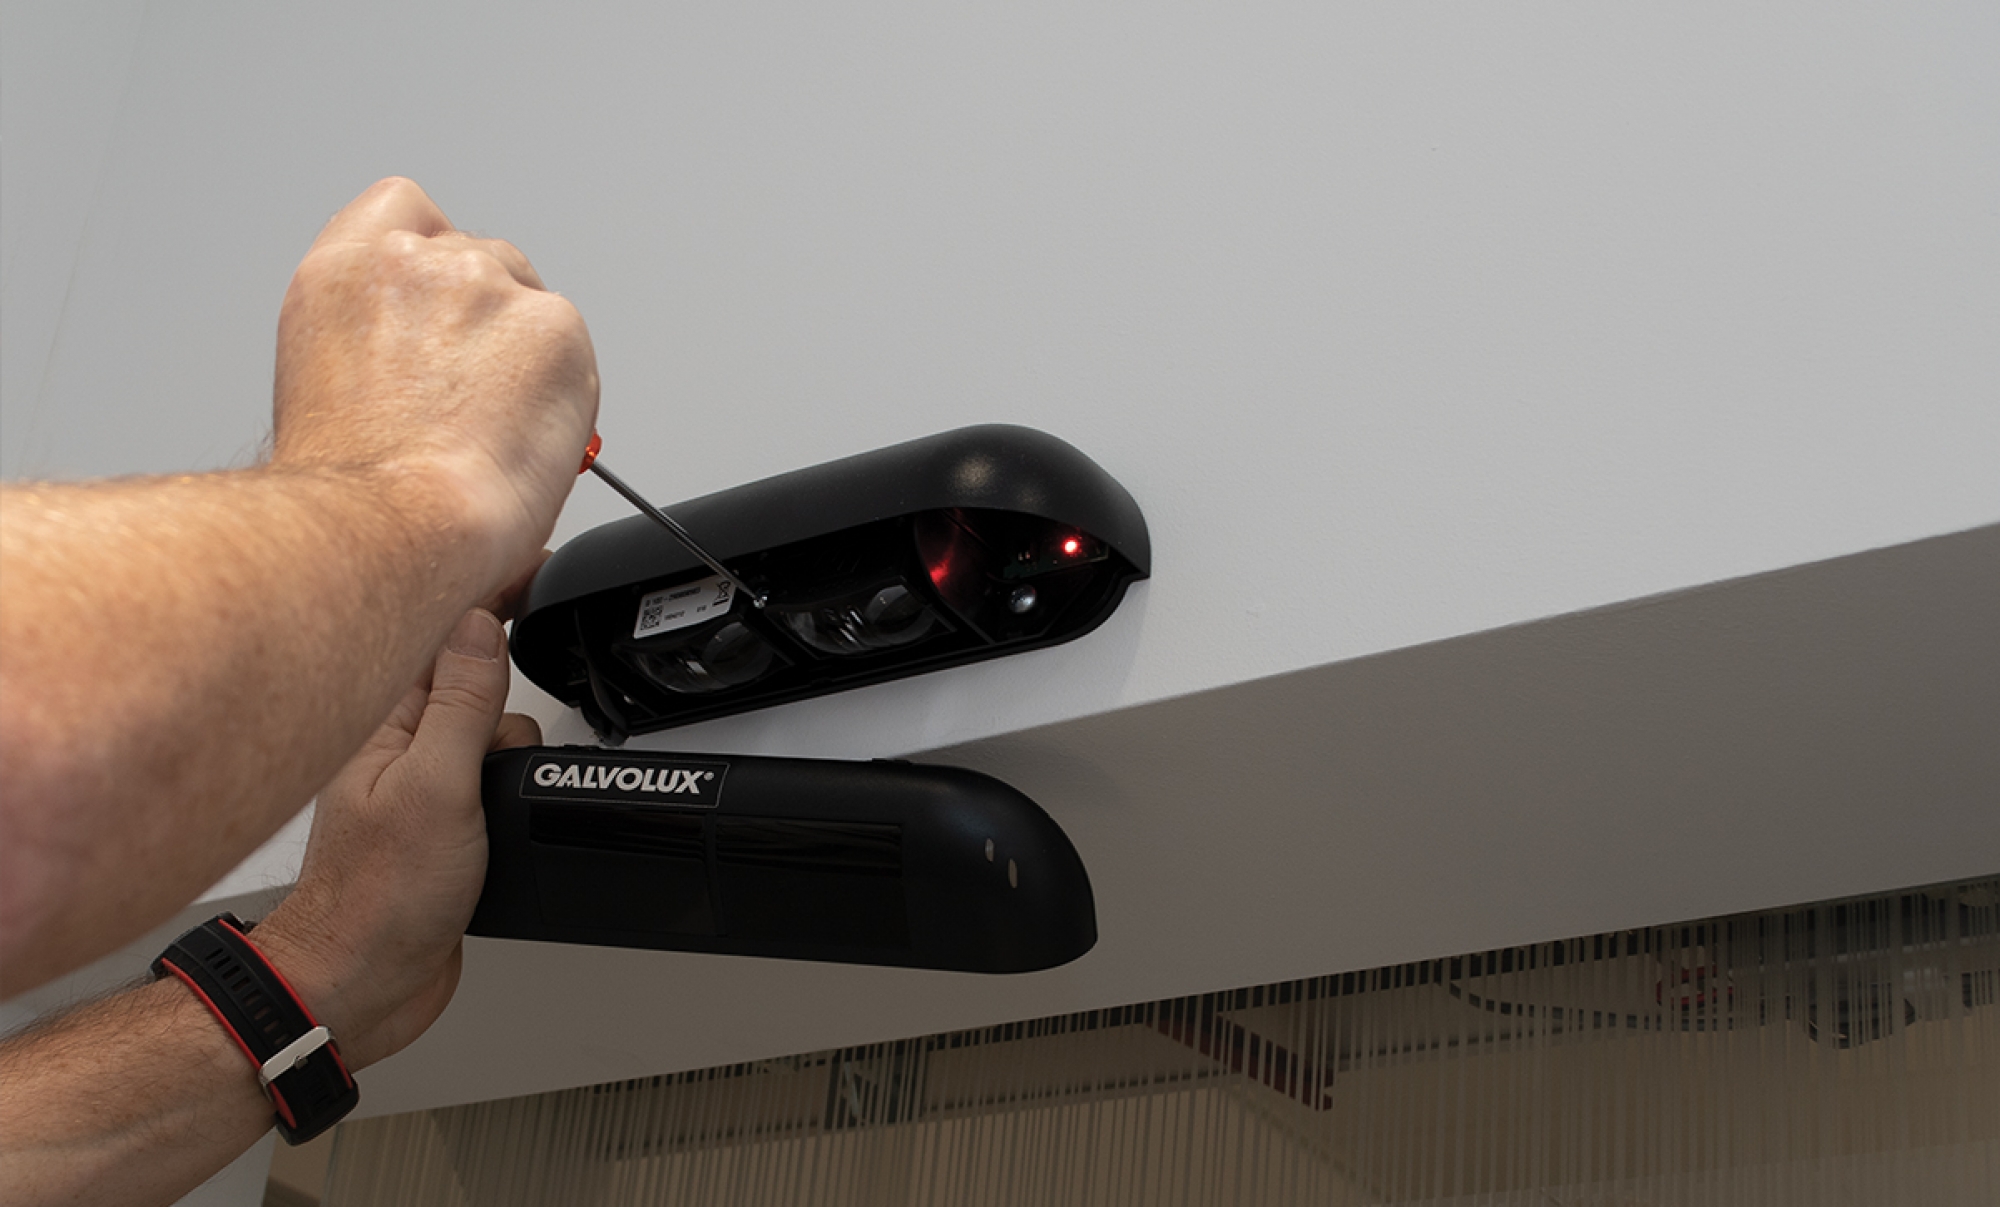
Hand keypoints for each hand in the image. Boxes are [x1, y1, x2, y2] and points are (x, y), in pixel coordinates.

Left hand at [253, 608, 537, 1068]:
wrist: (361, 983)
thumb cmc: (376, 899)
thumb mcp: (435, 786)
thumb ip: (460, 703)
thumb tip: (478, 622)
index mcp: (388, 722)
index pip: (441, 631)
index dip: (488, 588)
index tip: (534, 560)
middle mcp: (400, 746)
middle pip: (463, 666)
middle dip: (505, 638)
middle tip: (543, 595)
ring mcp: (419, 784)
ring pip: (481, 723)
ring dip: (514, 718)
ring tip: (534, 714)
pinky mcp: (439, 822)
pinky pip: (482, 771)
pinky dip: (511, 765)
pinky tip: (521, 775)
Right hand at [270, 177, 598, 599]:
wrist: (391, 522)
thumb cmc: (353, 489)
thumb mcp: (324, 387)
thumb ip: (375, 344)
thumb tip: (417, 371)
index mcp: (340, 274)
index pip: (403, 210)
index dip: (434, 258)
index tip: (442, 312)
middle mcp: (409, 263)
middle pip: (484, 261)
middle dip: (491, 324)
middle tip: (480, 400)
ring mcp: (484, 286)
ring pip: (533, 302)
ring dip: (529, 357)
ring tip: (498, 429)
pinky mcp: (551, 324)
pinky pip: (574, 351)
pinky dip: (566, 394)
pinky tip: (530, 438)